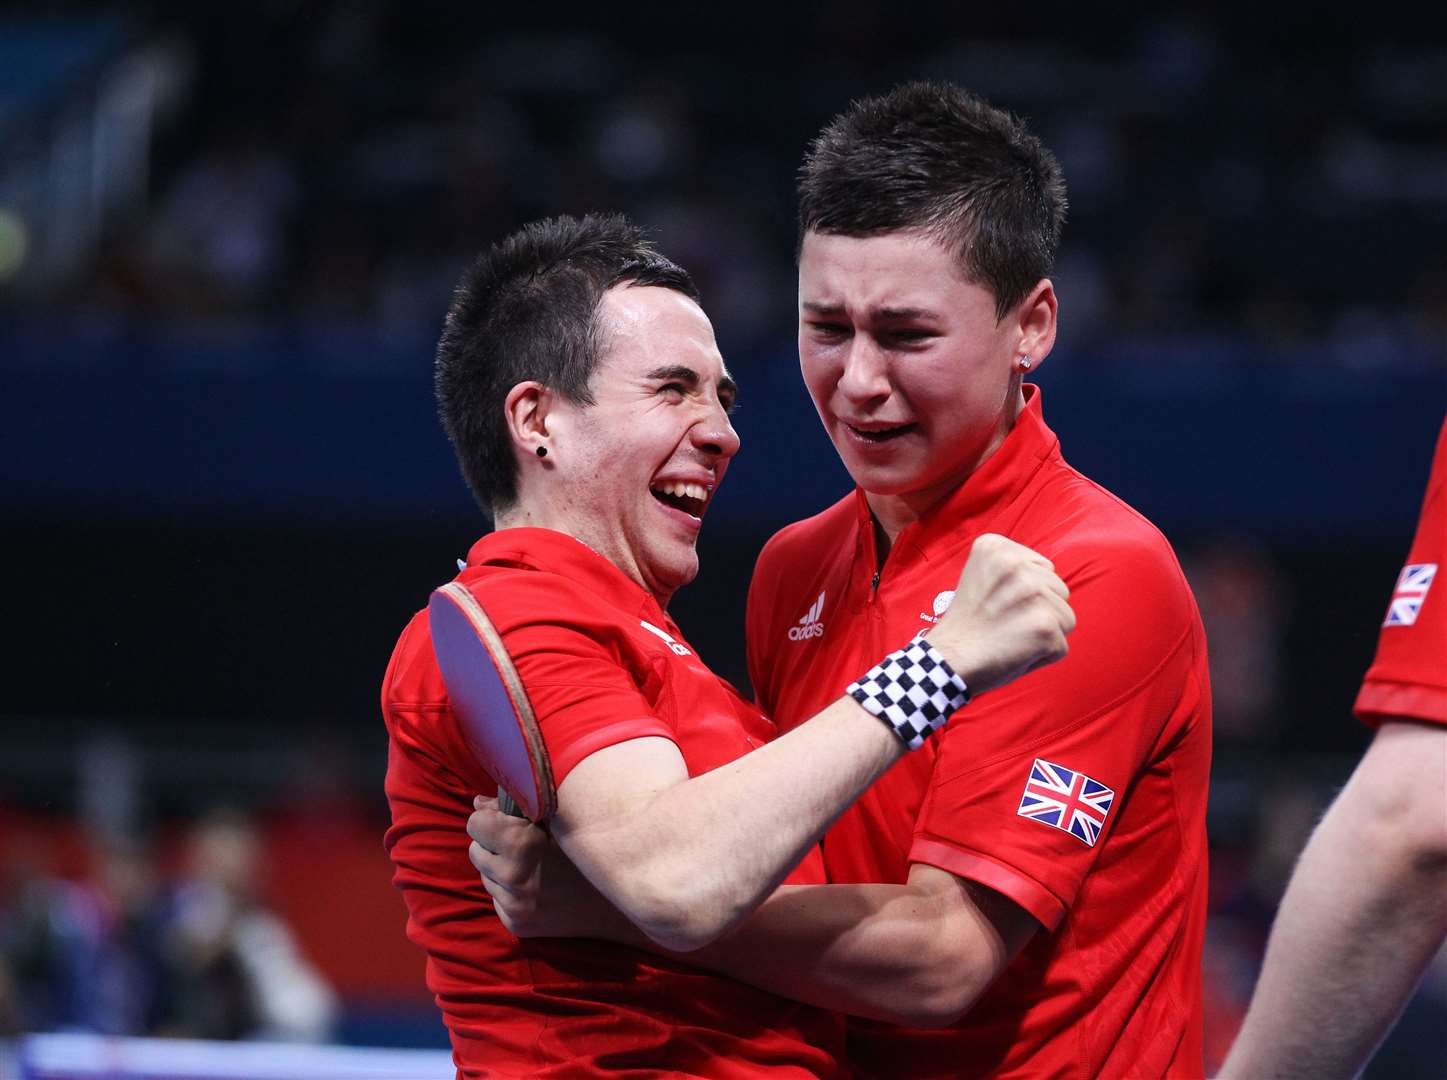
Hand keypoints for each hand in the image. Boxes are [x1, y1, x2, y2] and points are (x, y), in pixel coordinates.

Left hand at [467, 796, 629, 939]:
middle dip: (493, 844)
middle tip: (523, 845)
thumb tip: (478, 803)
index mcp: (522, 845)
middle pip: (476, 851)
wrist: (620, 902)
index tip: (509, 821)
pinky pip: (497, 899)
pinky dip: (509, 891)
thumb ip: (517, 807)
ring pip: (486, 876)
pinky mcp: (516, 925)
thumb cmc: (590, 849)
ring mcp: (514, 906)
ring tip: (534, 866)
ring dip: (501, 868)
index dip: (491, 819)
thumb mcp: (558, 819)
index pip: (476, 824)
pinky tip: (537, 887)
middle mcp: (513, 878)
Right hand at [928, 533, 1074, 695]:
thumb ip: (1013, 571)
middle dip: (1040, 609)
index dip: (1026, 591)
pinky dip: (1043, 655)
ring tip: (1011, 636)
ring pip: (1065, 616)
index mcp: (996, 546)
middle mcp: (1017, 564)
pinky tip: (1016, 652)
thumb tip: (1049, 580)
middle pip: (1058, 589)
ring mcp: (1033, 593)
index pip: (1043, 568)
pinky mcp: (1045, 625)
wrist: (948, 658)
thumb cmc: (966, 622)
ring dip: (1044, 631)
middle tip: (1006, 622)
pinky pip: (1061, 645)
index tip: (998, 602)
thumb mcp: (980, 575)